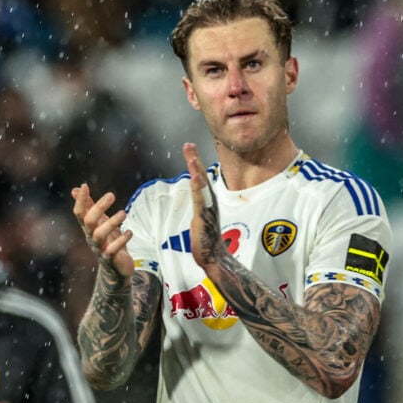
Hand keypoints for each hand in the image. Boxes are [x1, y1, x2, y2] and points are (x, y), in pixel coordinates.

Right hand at [71, 184, 134, 278]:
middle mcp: (90, 238)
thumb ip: (89, 206)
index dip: (81, 200)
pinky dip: (121, 240)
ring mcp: (99, 249)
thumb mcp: (100, 222)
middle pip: (89, 222)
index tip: (85, 186)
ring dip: (111, 223)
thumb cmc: (108, 242)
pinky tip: (129, 232)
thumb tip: (75, 189)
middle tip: (111, 195)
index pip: (79, 213)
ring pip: (99, 235)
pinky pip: (112, 250)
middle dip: (98, 208)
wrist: (116, 269)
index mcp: (88, 228)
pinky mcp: (110, 259)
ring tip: (124, 212)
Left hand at [183, 143, 225, 268]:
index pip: (200, 179)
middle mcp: (210, 202)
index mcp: (207, 202)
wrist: (214, 258)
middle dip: (195, 160)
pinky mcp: (203, 218)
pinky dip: (198, 188)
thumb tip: (197, 203)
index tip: (189, 149)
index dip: (195, 163)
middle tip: (188, 144)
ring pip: (201, 186)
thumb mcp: (201, 219)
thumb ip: (199, 208)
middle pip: (201, 177)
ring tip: (191, 155)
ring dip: (196, 170)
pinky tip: (194, 176)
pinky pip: (200, 200)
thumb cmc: (207, 240)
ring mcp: (207, 209)